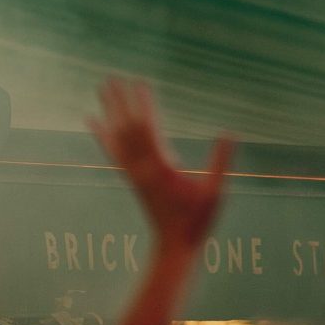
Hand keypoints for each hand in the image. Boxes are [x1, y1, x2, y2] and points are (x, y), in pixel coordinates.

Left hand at [89, 76, 233, 252]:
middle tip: (110, 77)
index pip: (149, 130)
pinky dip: (103, 135)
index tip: (140, 82)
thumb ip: (220, 162)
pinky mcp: (132, 179)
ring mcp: (135, 174)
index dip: (144, 105)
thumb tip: (230, 133)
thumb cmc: (197, 221)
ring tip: (102, 89)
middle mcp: (142, 169)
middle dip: (119, 102)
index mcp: (161, 169)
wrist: (173, 247)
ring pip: (118, 137)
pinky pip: (114, 152)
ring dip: (110, 112)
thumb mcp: (215, 192)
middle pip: (127, 129)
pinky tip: (94, 122)